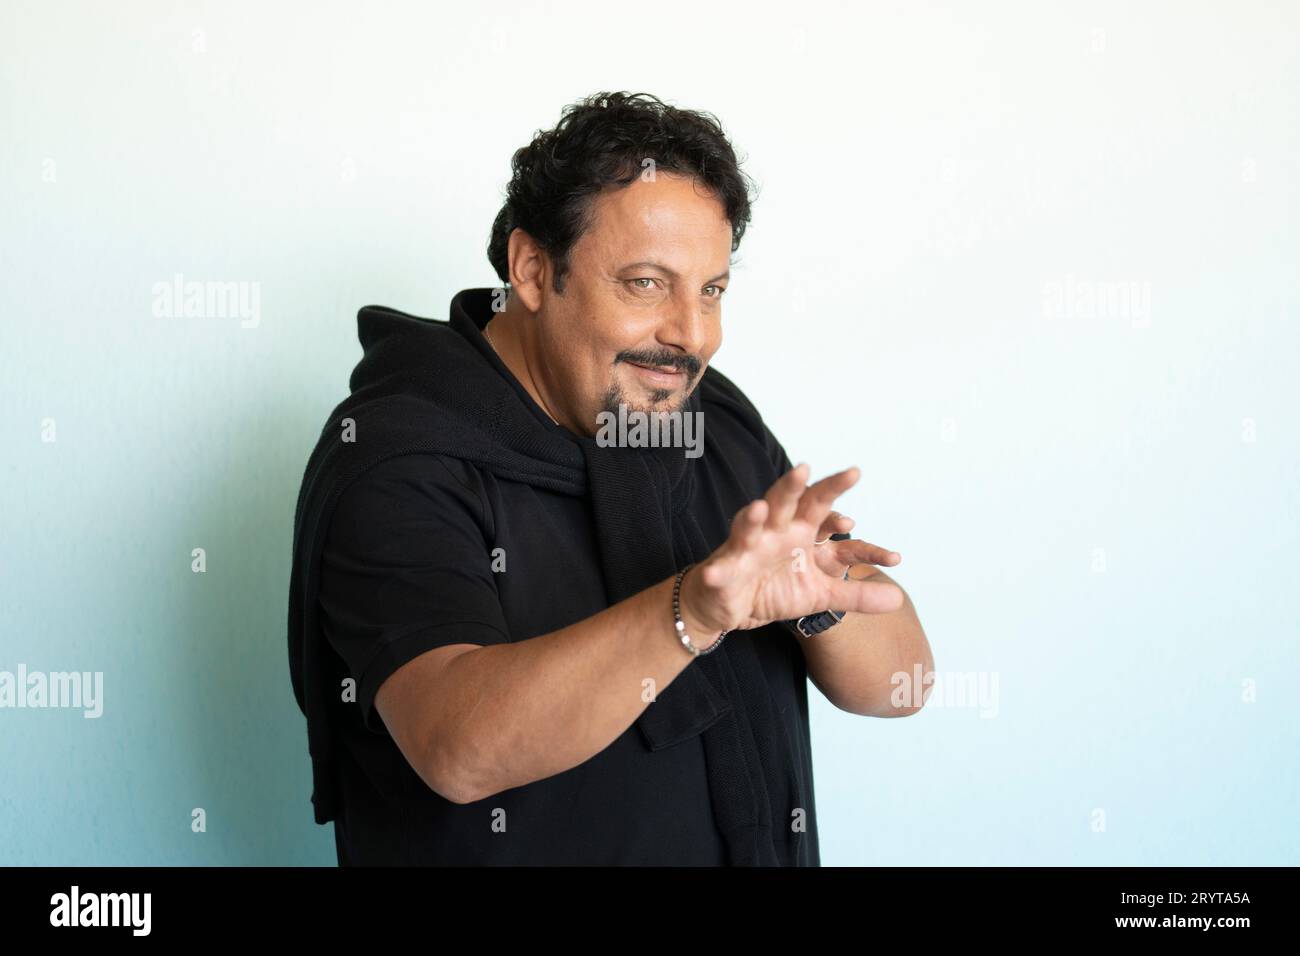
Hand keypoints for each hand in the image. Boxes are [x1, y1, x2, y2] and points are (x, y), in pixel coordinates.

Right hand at [681, 463, 905, 634]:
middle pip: (782, 503)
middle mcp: (772, 532)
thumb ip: (856, 593)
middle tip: (804, 469)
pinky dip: (718, 570)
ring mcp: (745, 548)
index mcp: (798, 531)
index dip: (835, 488)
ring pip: (747, 528)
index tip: (855, 473)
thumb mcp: (820, 594)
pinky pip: (721, 569)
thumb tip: (898, 598)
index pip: (819, 504)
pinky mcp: (723, 570)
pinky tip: (715, 571)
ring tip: (759, 509)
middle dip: (791, 488)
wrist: (732, 605)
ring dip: (751, 519)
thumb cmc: (774, 589)